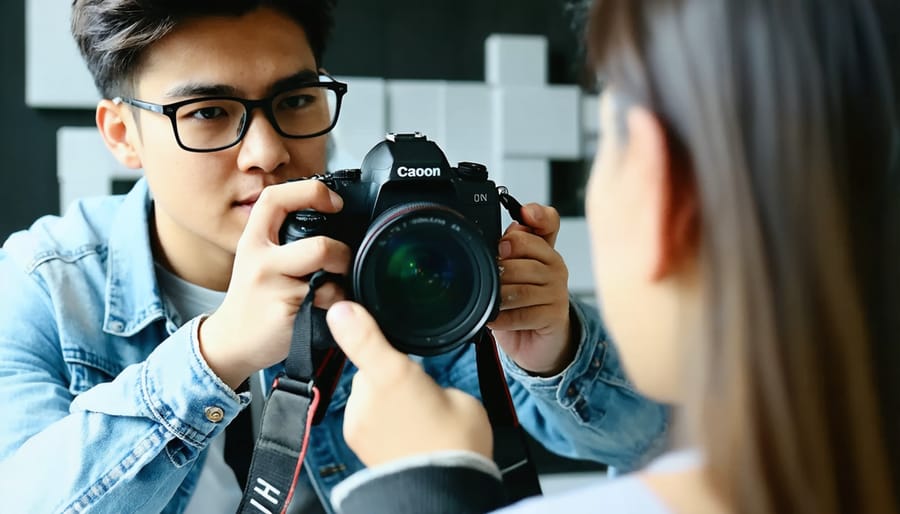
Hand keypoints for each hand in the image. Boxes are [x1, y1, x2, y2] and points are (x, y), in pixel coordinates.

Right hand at [199, 180, 350, 389]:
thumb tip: (333, 218)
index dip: (311, 192)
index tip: (334, 203)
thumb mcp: (259, 259)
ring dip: (342, 283)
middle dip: (343, 255)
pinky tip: (324, 310)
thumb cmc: (255, 298)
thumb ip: (286, 239)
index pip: (276, 199)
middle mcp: (259, 260)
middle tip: (342, 262)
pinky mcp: (286, 314)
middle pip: (320, 247)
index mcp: (253, 240)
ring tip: (333, 289)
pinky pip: (327, 303)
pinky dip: (336, 305)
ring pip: (328, 278)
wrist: (232, 341)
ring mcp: (272, 288)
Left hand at [326, 301, 492, 466]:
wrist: (442, 492)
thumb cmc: (459, 446)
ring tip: (412, 415)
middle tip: (419, 392)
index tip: (347, 310)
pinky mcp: (353, 436)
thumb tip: (418, 374)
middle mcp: (366, 394)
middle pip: (374, 365)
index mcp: (395, 374)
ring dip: (382, 395)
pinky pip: (360, 412)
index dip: (359, 322)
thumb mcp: (460, 398)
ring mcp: (357, 417)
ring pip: (366, 389)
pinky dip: (375, 415)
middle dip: (392, 372)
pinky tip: (400, 428)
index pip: (364, 335)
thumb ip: (430, 375)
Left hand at [488, 203, 574, 375]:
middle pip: (527, 253)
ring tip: (490, 299)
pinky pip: (524, 313)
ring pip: (523, 286)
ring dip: (500, 294)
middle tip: (491, 274)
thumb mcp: (509, 275)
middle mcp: (554, 266)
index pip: (549, 222)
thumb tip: (497, 238)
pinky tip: (495, 318)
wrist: (536, 341)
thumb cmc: (520, 304)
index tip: (524, 213)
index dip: (538, 214)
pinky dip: (504, 317)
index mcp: (543, 249)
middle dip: (502, 265)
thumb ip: (504, 253)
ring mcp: (557, 291)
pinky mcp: (555, 315)